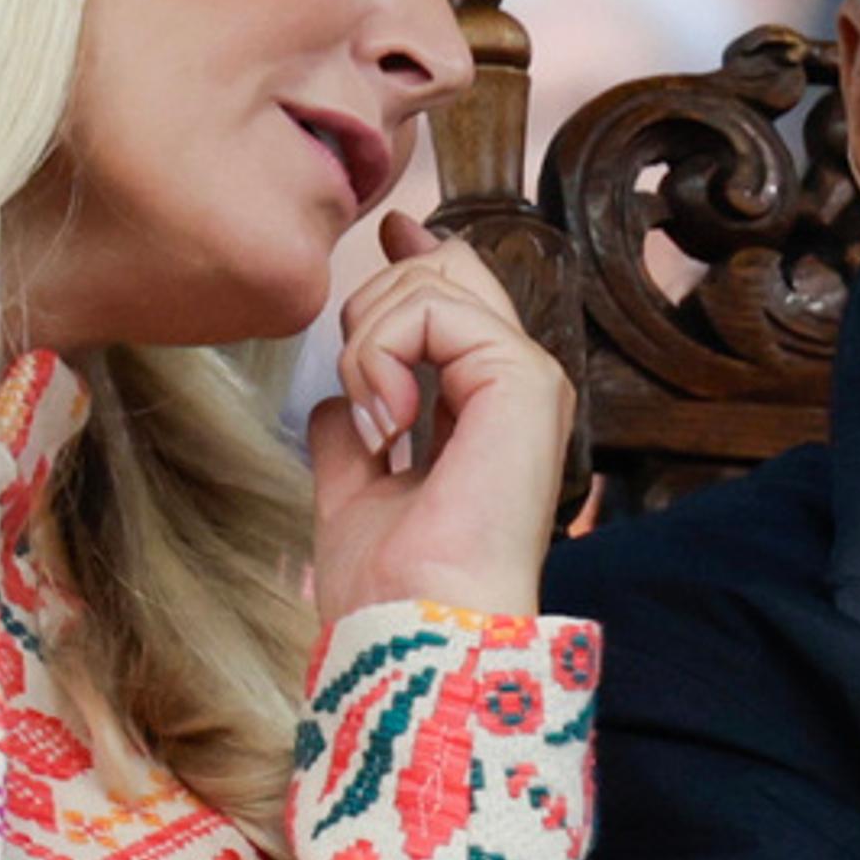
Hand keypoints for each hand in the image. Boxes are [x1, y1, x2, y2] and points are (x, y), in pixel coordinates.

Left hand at [309, 211, 573, 625]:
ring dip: (368, 347)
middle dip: (371, 311)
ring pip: (429, 283)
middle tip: (361, 402)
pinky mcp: (522, 379)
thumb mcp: (354, 491)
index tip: (386, 230)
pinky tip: (386, 423)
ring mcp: (526, 379)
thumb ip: (352, 436)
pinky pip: (436, 312)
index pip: (457, 294)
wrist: (418, 628)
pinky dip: (384, 357)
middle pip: (445, 268)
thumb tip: (333, 401)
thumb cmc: (392, 586)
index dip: (414, 256)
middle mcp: (517, 386)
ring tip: (373, 426)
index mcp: (489, 409)